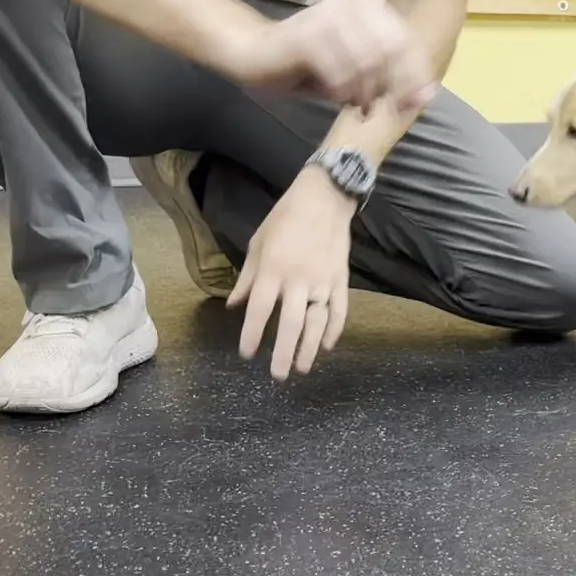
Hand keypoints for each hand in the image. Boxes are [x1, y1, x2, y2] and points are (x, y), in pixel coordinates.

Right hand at [213, 0, 438, 111]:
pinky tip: (337, 96)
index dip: (417, 74)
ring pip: (369, 60)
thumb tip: (427, 96)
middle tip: (384, 108)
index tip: (419, 102)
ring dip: (366, 89)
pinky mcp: (308, 33)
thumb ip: (389, 79)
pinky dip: (343, 88)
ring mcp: (330, 15)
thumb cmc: (310, 65)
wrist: (256, 54)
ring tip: (356, 103)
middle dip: (395, 85)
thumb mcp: (356, 73)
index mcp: (370, 5)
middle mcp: (354, 3)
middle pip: (393, 49)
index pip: (407, 41)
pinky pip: (340, 68)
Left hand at [228, 169, 356, 380]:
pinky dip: (335, 329)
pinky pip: (340, 310)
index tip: (248, 355)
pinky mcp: (341, 279)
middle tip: (277, 376)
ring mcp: (323, 281)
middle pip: (291, 324)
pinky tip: (328, 346)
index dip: (253, 335)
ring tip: (303, 368)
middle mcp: (298, 279)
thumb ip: (248, 278)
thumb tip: (234, 306)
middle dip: (283, 353)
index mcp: (273, 269)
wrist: (323, 199)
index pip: (260, 310)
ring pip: (317, 323)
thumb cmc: (284, 219)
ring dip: (310, 349)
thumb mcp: (257, 244)